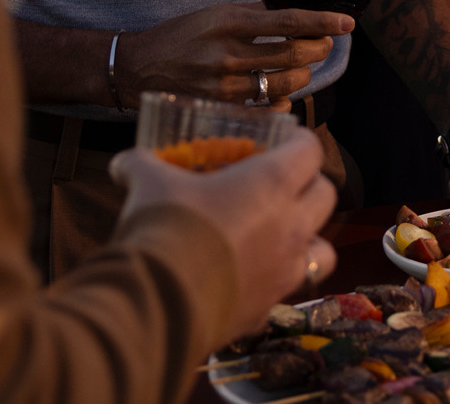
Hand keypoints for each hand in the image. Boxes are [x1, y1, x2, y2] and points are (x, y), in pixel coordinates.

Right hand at [109, 132, 336, 345]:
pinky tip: (252, 279)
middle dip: (309, 185)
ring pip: (323, 249)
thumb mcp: (148, 183)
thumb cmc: (165, 227)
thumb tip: (123, 163)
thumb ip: (141, 166)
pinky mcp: (268, 308)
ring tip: (284, 236)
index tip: (285, 140)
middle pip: (326, 195)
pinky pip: (287, 291)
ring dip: (309, 239)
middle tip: (284, 184)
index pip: (309, 150)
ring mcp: (285, 271)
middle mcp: (291, 225)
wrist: (158, 302)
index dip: (299, 142)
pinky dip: (277, 283)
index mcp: (272, 183)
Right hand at [120, 3, 352, 109]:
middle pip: (293, 55)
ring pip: (284, 84)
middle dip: (319, 49)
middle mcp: (228, 54)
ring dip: (303, 75)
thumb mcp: (214, 14)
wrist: (139, 68)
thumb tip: (293, 16)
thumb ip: (252, 16)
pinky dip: (282, 103)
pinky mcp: (221, 109)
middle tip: (325, 45)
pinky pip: (266, 109)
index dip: (322, 22)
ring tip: (304, 67)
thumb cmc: (180, 36)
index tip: (346, 23)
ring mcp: (225, 85)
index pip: (288, 21)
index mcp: (228, 22)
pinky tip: (283, 96)